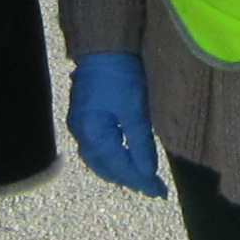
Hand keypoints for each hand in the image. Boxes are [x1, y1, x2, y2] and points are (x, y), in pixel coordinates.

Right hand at [67, 51, 164, 197]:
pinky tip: (125, 158)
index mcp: (93, 133)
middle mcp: (81, 133)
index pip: (119, 167)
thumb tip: (147, 174)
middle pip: (106, 168)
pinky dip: (111, 158)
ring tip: (142, 177)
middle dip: (130, 179)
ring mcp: (79, 126)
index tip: (160, 192)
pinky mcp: (83, 118)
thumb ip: (140, 144)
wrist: (103, 47)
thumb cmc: (121, 75)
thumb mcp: (136, 110)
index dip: (141, 181)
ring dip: (119, 171)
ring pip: (98, 160)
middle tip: (154, 188)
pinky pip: (96, 148)